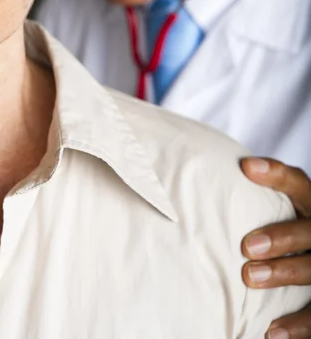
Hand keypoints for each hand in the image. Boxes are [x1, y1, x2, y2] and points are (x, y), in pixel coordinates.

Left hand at [241, 158, 310, 338]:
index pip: (299, 184)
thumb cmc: (278, 230)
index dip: (276, 175)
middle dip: (281, 237)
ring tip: (249, 277)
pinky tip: (272, 331)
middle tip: (247, 245)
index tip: (246, 167)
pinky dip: (298, 324)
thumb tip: (191, 187)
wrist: (307, 256)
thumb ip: (249, 201)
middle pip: (309, 230)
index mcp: (309, 206)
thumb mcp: (274, 211)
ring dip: (283, 273)